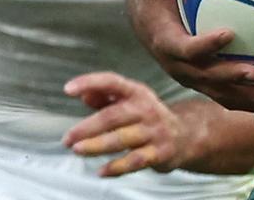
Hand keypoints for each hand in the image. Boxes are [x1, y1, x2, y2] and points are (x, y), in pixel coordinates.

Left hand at [62, 72, 186, 176]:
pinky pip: (134, 161)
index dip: (90, 82)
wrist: (185, 135)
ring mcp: (154, 131)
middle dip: (87, 127)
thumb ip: (104, 97)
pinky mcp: (159, 153)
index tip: (68, 89)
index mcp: (137, 92)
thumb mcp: (129, 101)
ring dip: (97, 145)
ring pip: (121, 139)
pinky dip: (116, 167)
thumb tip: (83, 95)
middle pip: (113, 116)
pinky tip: (101, 172)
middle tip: (68, 138)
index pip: (112, 82)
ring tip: (77, 150)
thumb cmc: (147, 117)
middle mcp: (146, 109)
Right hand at [126, 0, 253, 111]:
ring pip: (219, 93)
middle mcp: (178, 66)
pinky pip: (225, 95)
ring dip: (246, 97)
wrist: (145, 21)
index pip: (187, 48)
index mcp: (166, 43)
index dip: (206, 44)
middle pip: (207, 77)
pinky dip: (247, 99)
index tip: (229, 33)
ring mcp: (191, 77)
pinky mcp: (203, 81)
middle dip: (231, 77)